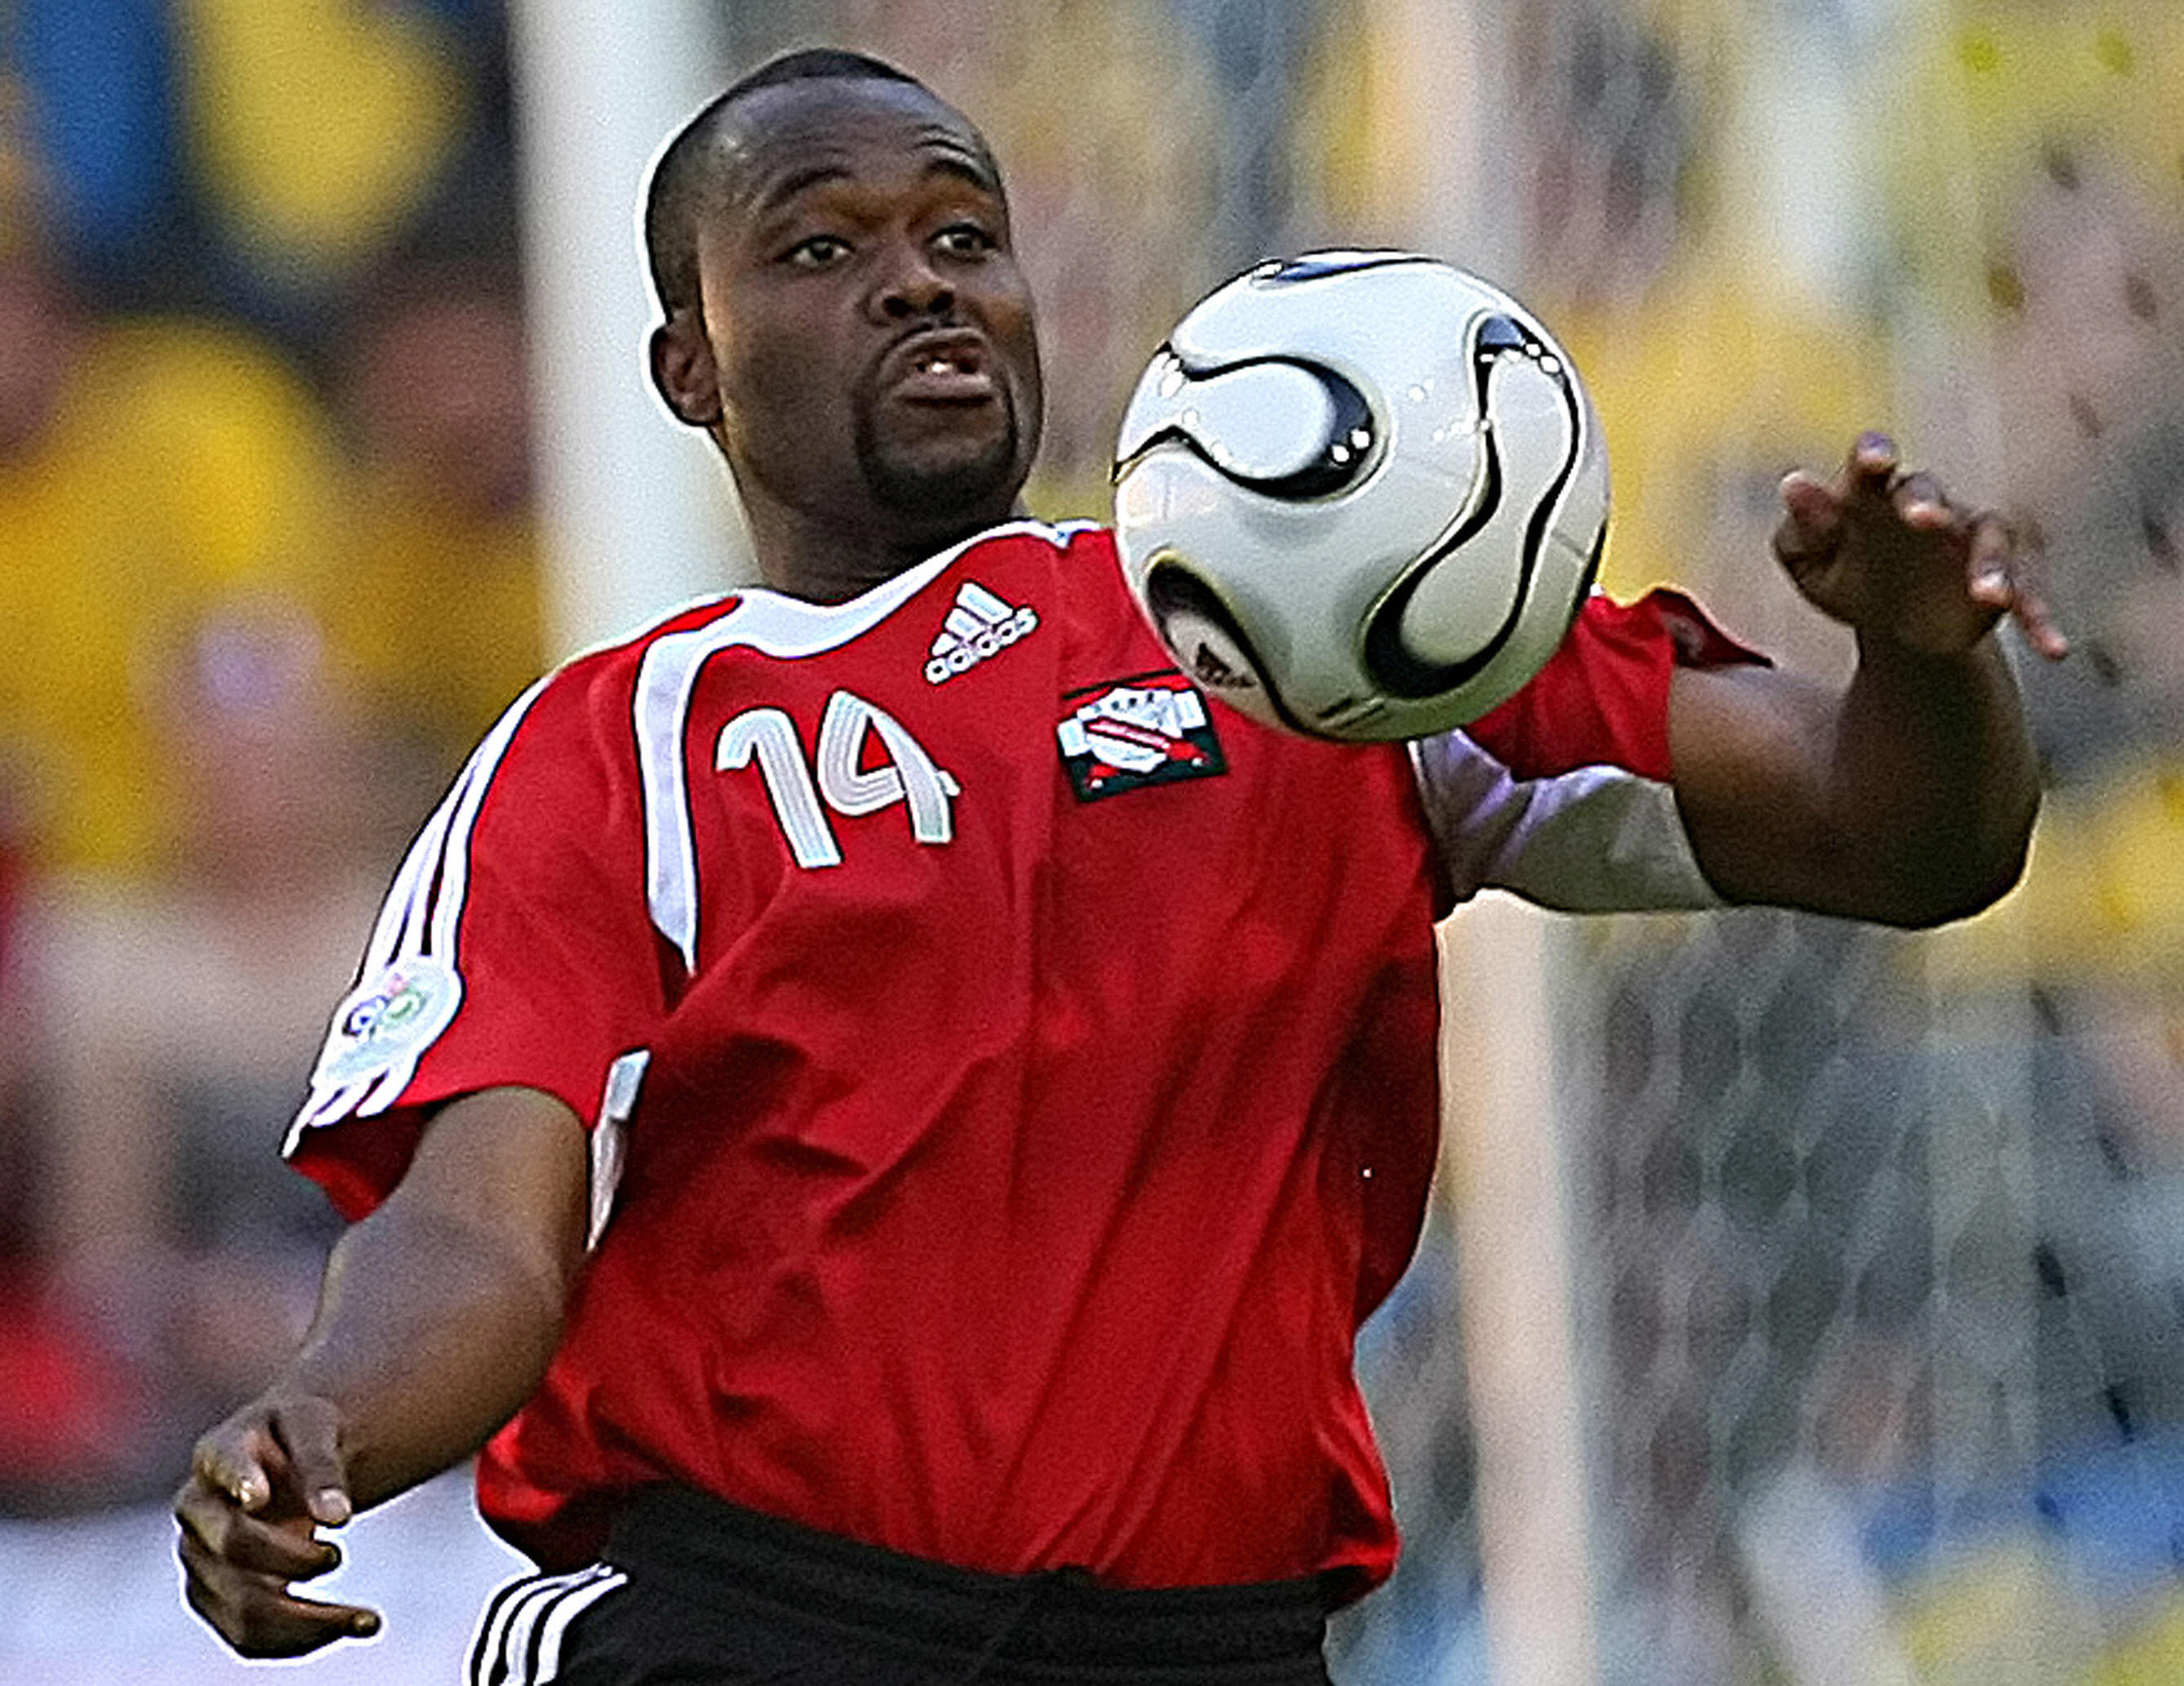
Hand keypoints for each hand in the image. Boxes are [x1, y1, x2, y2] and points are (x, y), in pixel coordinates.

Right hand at [173, 1394, 381, 1656]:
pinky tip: (353, 1625)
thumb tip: (337, 1515)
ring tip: (366, 1618)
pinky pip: (249, 1636)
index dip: (238, 1481)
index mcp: (219, 1453)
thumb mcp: (314, 1426)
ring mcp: (202, 1559)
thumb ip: (322, 1465)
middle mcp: (198, 1511)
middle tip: (337, 1555)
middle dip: (292, 1560)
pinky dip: (303, 1640)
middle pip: (233, 1548)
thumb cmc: (298, 1434)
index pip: (224, 1466)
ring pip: (241, 1609)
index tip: (259, 1497)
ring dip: (306, 1622)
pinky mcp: (217, 1596)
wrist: (283, 1453)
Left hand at [1775, 433, 2068, 660]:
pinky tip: (2054, 649)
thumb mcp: (1811, 561)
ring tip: (1990, 595)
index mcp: (1873, 496)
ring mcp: (1969, 542)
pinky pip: (2028, 593)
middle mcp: (1929, 508)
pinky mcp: (2000, 581)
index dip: (1873, 458)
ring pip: (1990, 540)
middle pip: (1931, 494)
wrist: (1892, 622)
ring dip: (1992, 564)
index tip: (1874, 460)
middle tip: (1923, 518)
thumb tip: (1794, 484)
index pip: (1872, 466)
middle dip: (1927, 502)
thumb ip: (1802, 527)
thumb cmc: (1846, 573)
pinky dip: (2040, 617)